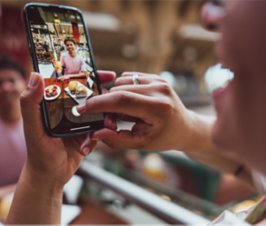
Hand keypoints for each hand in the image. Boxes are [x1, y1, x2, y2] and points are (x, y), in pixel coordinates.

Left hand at [20, 70, 115, 185]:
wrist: (50, 177)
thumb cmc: (38, 153)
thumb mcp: (32, 128)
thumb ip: (30, 104)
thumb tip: (35, 76)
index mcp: (52, 102)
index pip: (67, 81)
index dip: (81, 72)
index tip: (95, 69)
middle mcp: (65, 108)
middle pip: (86, 92)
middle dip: (100, 88)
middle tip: (112, 82)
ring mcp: (78, 120)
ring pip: (97, 109)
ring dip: (105, 112)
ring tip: (110, 119)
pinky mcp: (87, 133)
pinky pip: (100, 127)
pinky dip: (101, 132)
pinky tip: (93, 141)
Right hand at [77, 72, 198, 151]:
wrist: (185, 127)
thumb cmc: (163, 138)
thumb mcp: (141, 144)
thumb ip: (117, 140)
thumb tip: (95, 133)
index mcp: (158, 109)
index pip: (122, 100)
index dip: (98, 103)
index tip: (81, 109)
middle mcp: (160, 90)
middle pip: (118, 91)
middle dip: (105, 104)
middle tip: (106, 120)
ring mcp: (159, 80)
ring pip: (120, 83)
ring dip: (115, 97)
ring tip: (125, 114)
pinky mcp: (156, 76)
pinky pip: (127, 78)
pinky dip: (122, 90)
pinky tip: (131, 104)